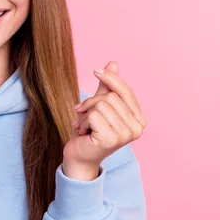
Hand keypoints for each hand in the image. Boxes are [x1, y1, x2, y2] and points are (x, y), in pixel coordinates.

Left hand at [62, 61, 146, 179]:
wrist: (80, 156)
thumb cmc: (90, 132)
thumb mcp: (99, 106)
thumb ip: (108, 87)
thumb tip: (114, 63)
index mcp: (139, 119)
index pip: (125, 90)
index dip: (110, 78)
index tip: (96, 70)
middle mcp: (137, 128)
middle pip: (111, 96)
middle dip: (92, 103)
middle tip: (85, 116)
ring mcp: (126, 134)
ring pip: (101, 104)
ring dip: (86, 114)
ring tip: (86, 126)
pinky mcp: (111, 139)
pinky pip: (94, 115)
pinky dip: (83, 121)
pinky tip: (84, 133)